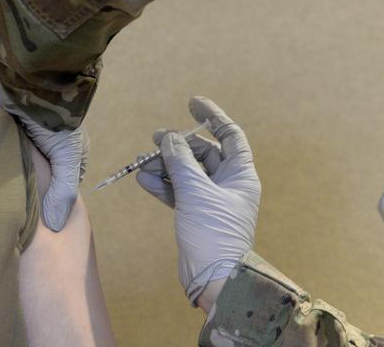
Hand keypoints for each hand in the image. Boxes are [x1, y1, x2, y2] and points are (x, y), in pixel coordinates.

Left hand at [0, 86, 88, 231]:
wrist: (31, 83)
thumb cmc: (56, 121)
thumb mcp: (67, 157)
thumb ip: (63, 191)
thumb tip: (56, 227)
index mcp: (72, 155)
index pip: (65, 188)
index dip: (54, 204)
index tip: (39, 223)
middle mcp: (53, 149)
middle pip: (42, 179)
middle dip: (32, 193)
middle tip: (16, 217)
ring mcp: (31, 140)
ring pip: (22, 168)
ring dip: (14, 178)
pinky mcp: (12, 132)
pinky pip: (6, 153)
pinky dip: (0, 164)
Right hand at [136, 96, 260, 311]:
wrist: (213, 279)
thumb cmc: (213, 234)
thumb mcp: (196, 192)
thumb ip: (180, 161)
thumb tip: (168, 138)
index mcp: (240, 175)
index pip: (230, 135)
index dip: (212, 117)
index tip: (192, 104)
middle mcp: (228, 185)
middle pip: (203, 154)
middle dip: (178, 146)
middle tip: (154, 140)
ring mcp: (212, 201)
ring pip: (187, 173)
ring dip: (166, 166)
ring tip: (143, 164)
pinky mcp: (196, 216)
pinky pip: (178, 192)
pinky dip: (163, 185)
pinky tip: (144, 180)